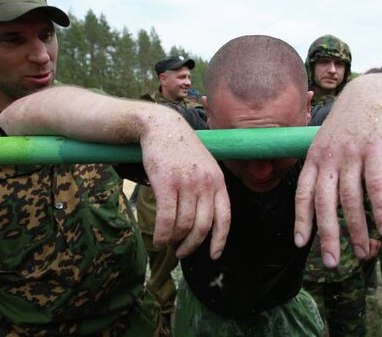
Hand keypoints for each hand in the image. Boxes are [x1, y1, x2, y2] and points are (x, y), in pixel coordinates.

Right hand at [140, 113, 230, 259]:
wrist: (162, 127)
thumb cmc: (183, 150)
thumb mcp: (205, 166)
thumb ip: (208, 190)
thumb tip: (204, 221)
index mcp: (218, 181)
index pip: (224, 217)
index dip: (220, 240)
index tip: (213, 255)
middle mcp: (205, 184)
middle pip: (202, 226)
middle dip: (192, 245)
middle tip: (182, 252)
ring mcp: (186, 183)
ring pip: (183, 225)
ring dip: (173, 239)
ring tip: (166, 242)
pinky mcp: (166, 183)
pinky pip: (166, 218)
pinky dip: (161, 233)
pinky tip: (157, 239)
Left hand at [295, 75, 381, 265]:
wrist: (371, 93)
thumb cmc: (347, 125)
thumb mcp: (325, 143)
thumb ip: (319, 169)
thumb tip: (315, 201)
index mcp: (314, 159)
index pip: (303, 194)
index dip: (302, 220)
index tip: (301, 244)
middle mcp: (329, 159)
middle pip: (325, 203)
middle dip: (328, 236)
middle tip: (332, 263)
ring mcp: (352, 154)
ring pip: (351, 199)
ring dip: (357, 229)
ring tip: (363, 252)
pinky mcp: (375, 150)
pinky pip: (377, 186)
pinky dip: (381, 209)